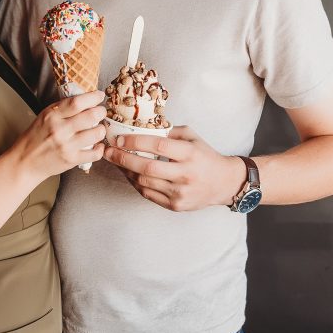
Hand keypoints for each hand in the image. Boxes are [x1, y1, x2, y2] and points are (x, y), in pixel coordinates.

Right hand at [16, 90, 106, 178]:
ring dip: (101, 129)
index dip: (93, 97)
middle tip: (101, 112)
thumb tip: (84, 99)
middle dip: (101, 112)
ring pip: (96, 134)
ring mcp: (66, 146)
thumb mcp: (44, 116)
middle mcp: (60, 130)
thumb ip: (62, 109)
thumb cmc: (35, 137)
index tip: (99, 96)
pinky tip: (97, 145)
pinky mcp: (71, 160)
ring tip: (98, 128)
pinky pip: (95, 153)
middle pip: (90, 116)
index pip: (77, 102)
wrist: (25, 161)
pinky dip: (100, 148)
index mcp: (52, 116)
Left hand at [103, 126, 245, 211]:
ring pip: (144, 182)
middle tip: (108, 151)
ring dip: (126, 171)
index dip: (135, 142)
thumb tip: (142, 126)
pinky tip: (128, 174)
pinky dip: (135, 183)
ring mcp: (180, 193)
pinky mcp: (175, 205)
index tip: (119, 138)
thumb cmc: (205, 156)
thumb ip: (170, 132)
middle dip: (122, 159)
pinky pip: (148, 194)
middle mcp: (185, 174)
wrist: (224, 183)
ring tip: (115, 161)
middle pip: (147, 168)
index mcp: (190, 154)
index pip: (158, 147)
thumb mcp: (192, 137)